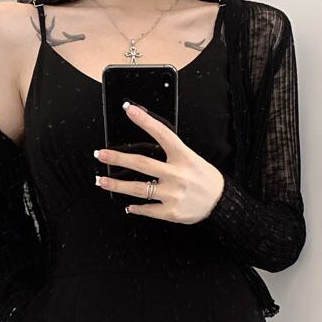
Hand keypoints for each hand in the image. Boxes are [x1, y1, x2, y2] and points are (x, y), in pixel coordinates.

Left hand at [93, 101, 224, 222]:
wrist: (220, 203)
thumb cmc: (203, 178)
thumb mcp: (191, 158)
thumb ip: (171, 152)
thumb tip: (146, 144)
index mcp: (183, 156)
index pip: (162, 134)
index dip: (145, 120)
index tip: (128, 109)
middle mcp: (177, 174)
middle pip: (142, 163)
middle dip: (118, 158)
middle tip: (101, 154)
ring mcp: (173, 194)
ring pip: (139, 188)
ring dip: (117, 185)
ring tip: (102, 181)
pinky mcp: (171, 212)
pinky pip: (147, 209)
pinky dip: (135, 208)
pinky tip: (127, 205)